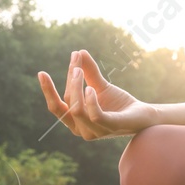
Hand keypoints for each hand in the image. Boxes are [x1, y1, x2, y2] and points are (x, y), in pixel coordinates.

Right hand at [37, 49, 158, 139]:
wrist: (142, 113)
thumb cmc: (118, 103)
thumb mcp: (100, 85)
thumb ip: (88, 71)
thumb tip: (78, 52)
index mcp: (75, 122)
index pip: (57, 107)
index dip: (48, 91)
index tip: (42, 73)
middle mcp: (81, 130)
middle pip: (68, 103)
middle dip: (70, 81)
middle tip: (75, 61)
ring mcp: (95, 132)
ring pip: (77, 110)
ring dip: (76, 87)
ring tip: (79, 70)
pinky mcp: (111, 127)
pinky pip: (95, 116)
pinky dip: (91, 102)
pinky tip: (90, 88)